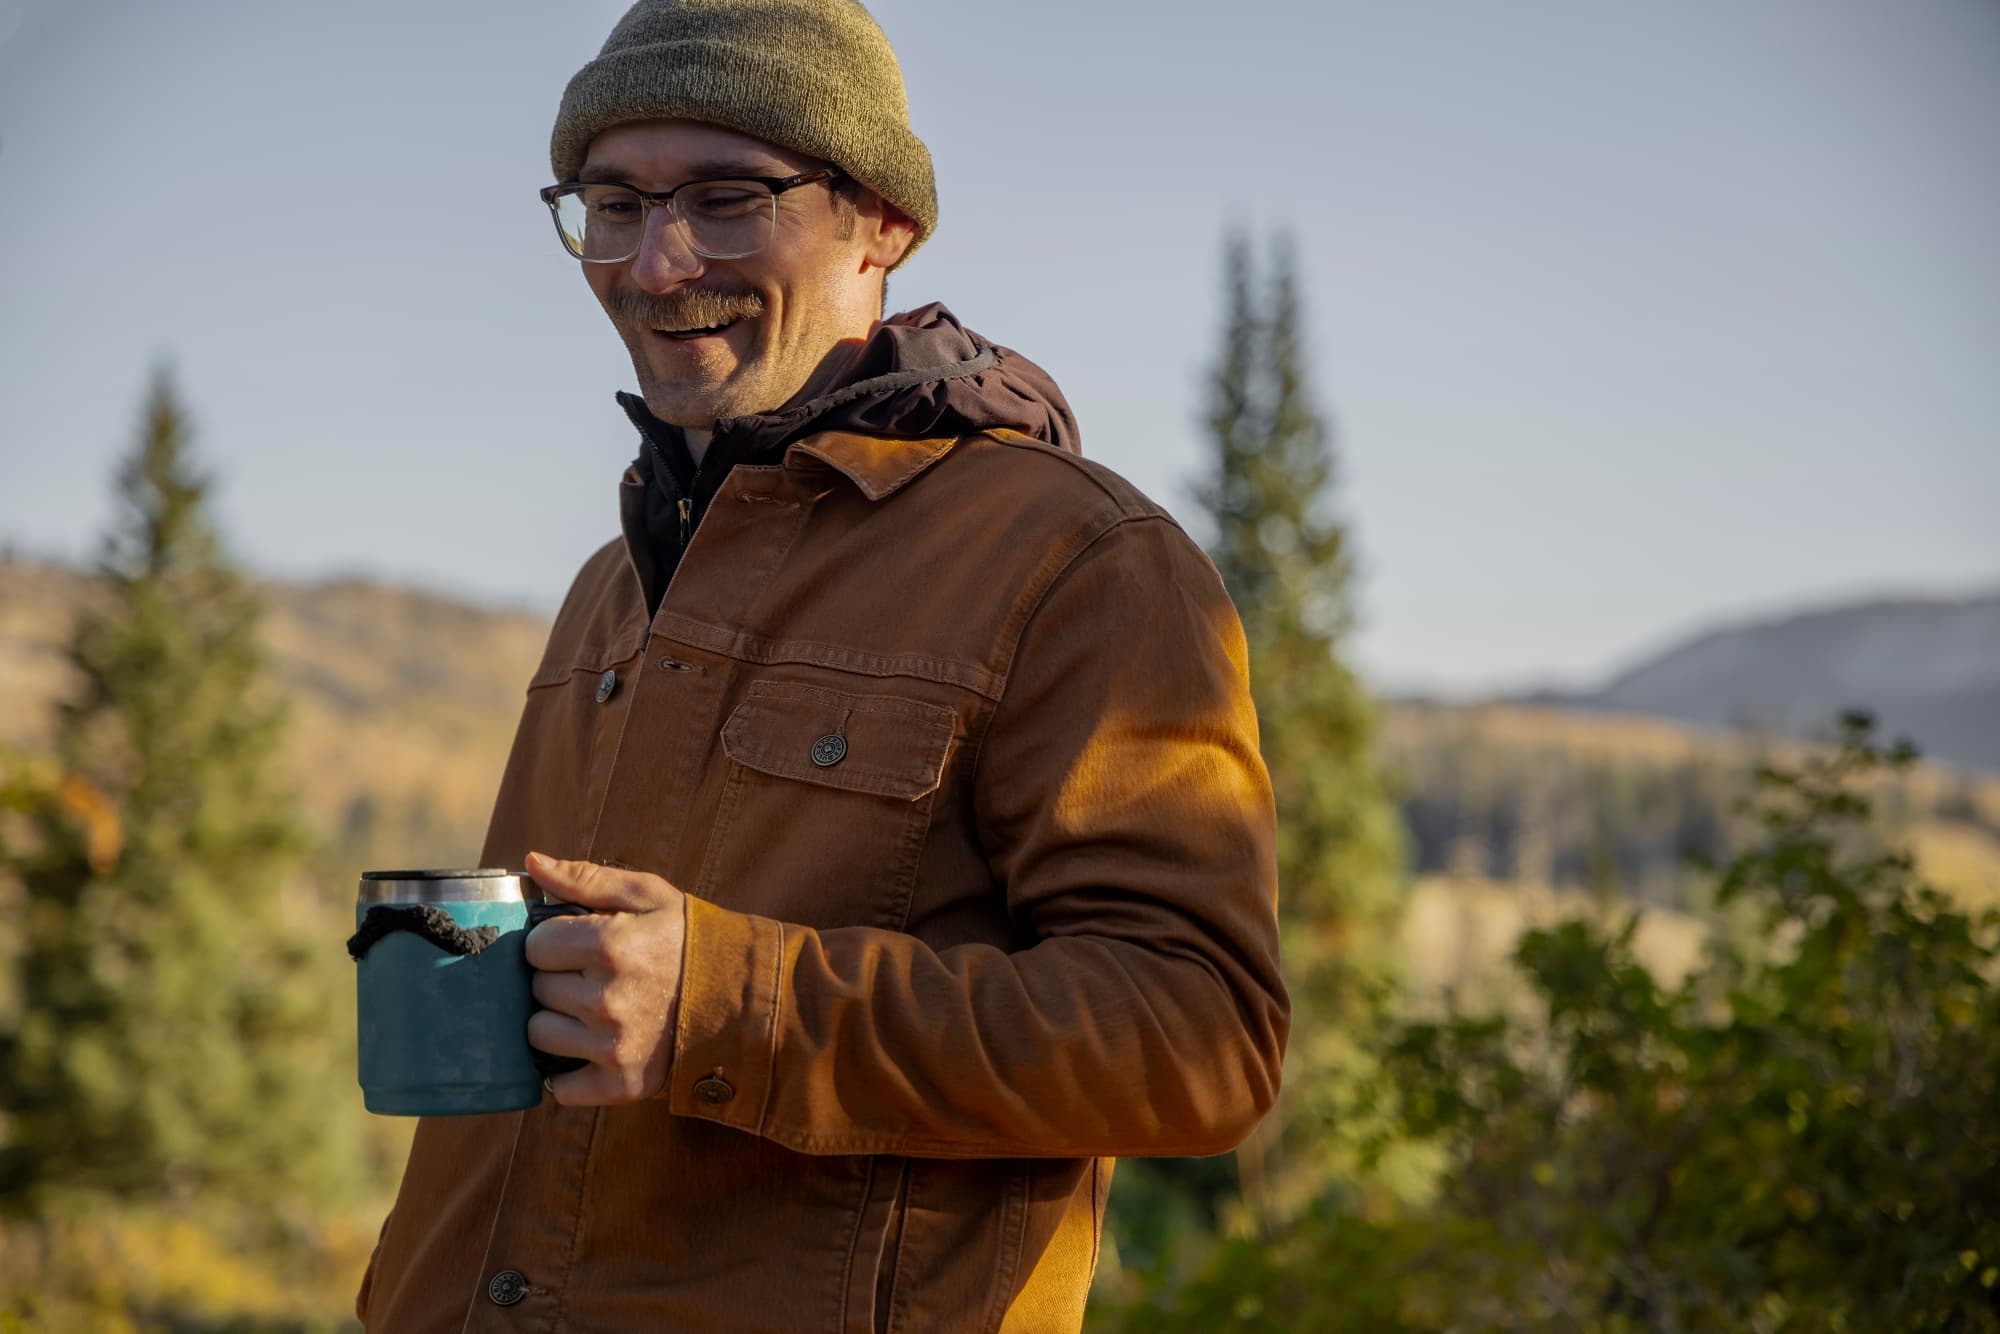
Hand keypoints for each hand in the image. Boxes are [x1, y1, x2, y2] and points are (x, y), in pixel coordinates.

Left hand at [522, 852, 686, 1105]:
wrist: (744, 996)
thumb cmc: (689, 939)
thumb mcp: (648, 895)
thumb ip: (586, 878)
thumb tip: (532, 862)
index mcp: (610, 945)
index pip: (535, 946)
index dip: (554, 942)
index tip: (579, 944)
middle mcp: (607, 999)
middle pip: (538, 989)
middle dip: (558, 979)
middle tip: (594, 977)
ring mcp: (613, 1046)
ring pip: (540, 1035)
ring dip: (558, 1023)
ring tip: (594, 1012)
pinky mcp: (621, 1083)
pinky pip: (560, 1088)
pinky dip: (568, 1074)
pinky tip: (591, 1051)